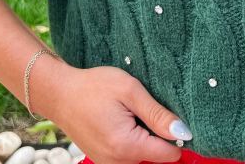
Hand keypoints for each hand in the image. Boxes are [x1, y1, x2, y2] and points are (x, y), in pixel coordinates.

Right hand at [38, 60, 191, 163]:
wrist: (60, 94)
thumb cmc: (94, 87)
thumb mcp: (130, 91)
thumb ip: (157, 114)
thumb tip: (184, 132)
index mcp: (126, 146)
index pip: (168, 155)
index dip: (178, 136)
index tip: (172, 116)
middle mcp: (116, 163)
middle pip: (155, 157)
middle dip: (159, 135)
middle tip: (147, 109)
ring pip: (142, 157)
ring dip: (146, 138)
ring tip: (133, 113)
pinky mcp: (103, 160)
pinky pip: (128, 156)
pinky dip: (133, 141)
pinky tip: (125, 120)